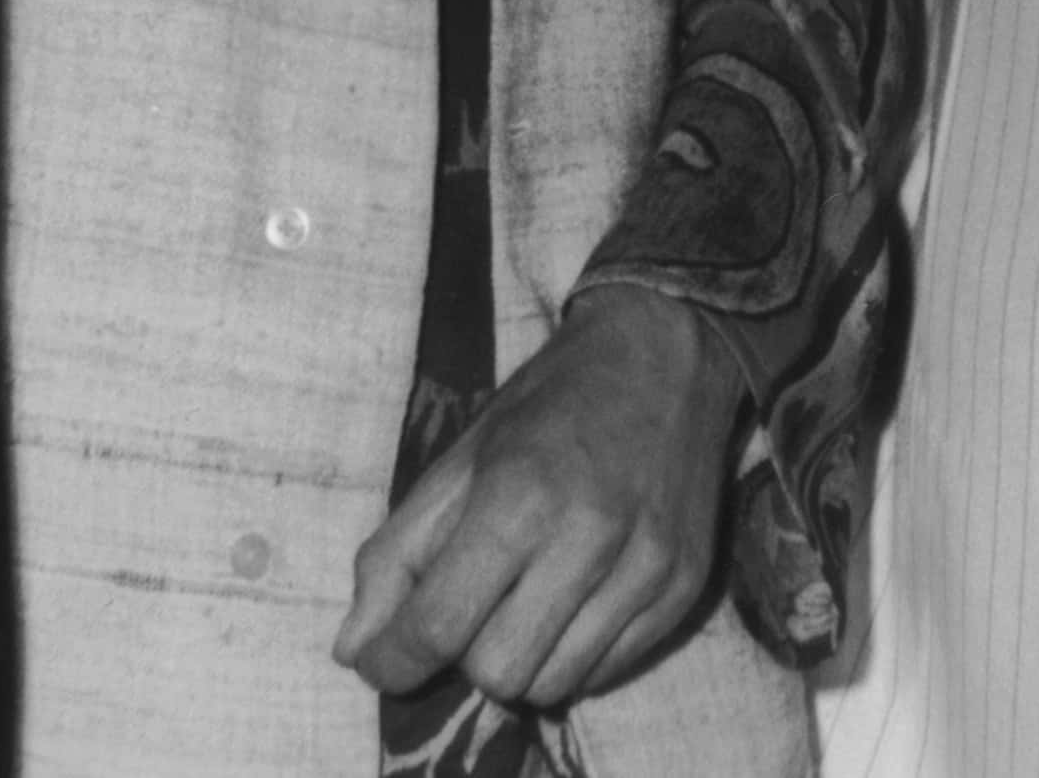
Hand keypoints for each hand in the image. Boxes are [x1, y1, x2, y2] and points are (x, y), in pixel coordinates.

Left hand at [335, 282, 751, 710]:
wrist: (666, 353)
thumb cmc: (551, 402)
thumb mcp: (460, 459)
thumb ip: (397, 556)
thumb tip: (354, 650)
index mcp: (519, 494)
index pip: (438, 626)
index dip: (394, 659)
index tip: (382, 659)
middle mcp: (590, 537)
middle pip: (496, 672)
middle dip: (467, 650)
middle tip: (475, 602)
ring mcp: (646, 568)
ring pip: (552, 686)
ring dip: (522, 658)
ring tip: (527, 601)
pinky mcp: (684, 590)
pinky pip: (605, 674)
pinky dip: (574, 654)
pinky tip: (574, 601)